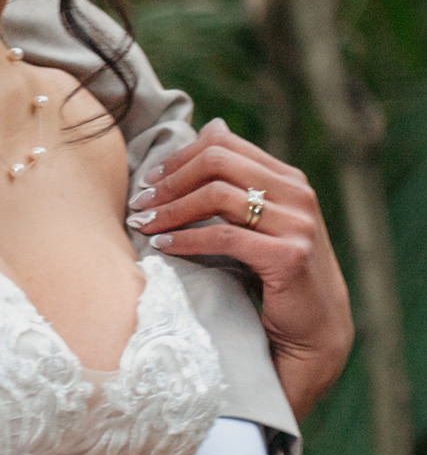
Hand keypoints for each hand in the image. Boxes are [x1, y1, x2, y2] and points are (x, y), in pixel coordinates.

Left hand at [128, 120, 352, 417]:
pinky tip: (162, 247)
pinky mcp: (289, 256)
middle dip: (169, 180)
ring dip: (171, 209)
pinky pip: (224, 237)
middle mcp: (298, 194)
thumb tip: (208, 125)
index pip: (224, 144)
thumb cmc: (275, 273)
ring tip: (143, 224)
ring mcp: (298, 224)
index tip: (149, 179)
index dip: (179, 158)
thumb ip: (238, 181)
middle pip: (218, 161)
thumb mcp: (260, 220)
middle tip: (139, 202)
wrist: (315, 329)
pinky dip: (185, 240)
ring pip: (218, 195)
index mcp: (289, 179)